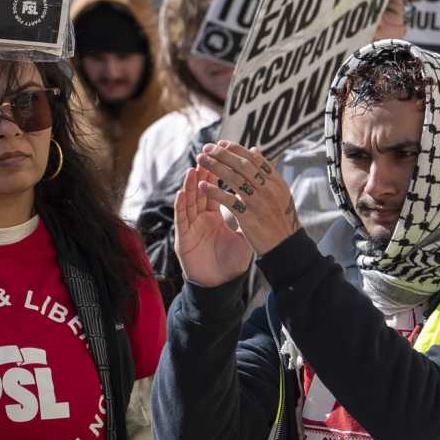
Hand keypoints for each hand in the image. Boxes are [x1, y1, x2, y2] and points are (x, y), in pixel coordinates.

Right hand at [173, 164, 253, 287]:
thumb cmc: (232, 261)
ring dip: (190, 186)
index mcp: (215, 216)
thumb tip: (258, 197)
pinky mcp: (183, 238)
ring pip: (189, 202)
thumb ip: (246, 216)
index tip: (221, 157)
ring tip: (193, 170)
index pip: (214, 190)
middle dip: (202, 174)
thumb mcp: (244, 235)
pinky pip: (182, 219)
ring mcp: (191, 227)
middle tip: (205, 155)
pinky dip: (181, 206)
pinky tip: (182, 193)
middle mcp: (201, 218)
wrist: (221, 284)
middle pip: (200, 192)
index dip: (216, 174)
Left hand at [194, 142, 301, 257]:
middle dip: (222, 154)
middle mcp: (268, 189)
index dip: (236, 149)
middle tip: (206, 148)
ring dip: (214, 167)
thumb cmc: (279, 217)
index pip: (254, 159)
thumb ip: (265, 172)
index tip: (221, 143)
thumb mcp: (278, 192)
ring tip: (200, 160)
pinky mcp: (249, 217)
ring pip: (234, 179)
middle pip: (243, 165)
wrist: (286, 245)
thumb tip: (254, 149)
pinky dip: (214, 191)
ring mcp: (259, 203)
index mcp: (275, 182)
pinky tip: (201, 186)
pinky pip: (228, 200)